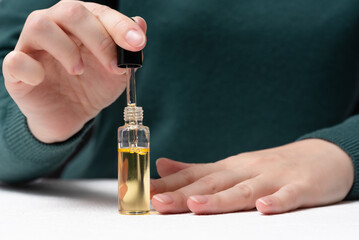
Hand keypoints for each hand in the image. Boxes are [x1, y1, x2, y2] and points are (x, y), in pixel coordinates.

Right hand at [2, 0, 146, 142]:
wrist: (72, 116)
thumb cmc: (93, 88)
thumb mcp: (117, 72)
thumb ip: (127, 50)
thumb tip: (140, 23)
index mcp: (81, 24)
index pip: (99, 12)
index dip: (120, 26)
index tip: (138, 43)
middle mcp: (55, 26)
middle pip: (71, 11)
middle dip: (98, 38)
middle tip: (113, 66)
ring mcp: (33, 46)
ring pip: (41, 26)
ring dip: (66, 49)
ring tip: (79, 71)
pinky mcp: (16, 71)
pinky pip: (15, 60)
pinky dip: (30, 68)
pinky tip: (43, 79)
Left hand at [151, 139, 353, 213]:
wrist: (320, 155)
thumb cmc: (271, 165)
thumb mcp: (232, 166)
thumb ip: (197, 170)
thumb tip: (163, 166)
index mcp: (229, 168)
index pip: (193, 176)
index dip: (167, 185)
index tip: (142, 192)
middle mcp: (246, 171)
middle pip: (212, 183)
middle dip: (183, 194)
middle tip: (157, 202)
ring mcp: (272, 178)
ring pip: (244, 190)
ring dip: (220, 199)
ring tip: (196, 206)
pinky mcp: (299, 187)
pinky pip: (287, 196)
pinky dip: (276, 202)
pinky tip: (263, 209)